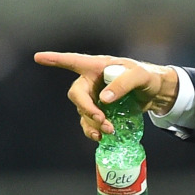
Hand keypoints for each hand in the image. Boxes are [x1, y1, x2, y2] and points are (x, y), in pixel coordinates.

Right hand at [33, 51, 179, 140]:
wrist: (156, 93)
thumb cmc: (147, 77)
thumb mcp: (139, 76)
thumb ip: (123, 84)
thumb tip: (104, 99)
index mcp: (98, 66)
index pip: (73, 61)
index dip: (55, 59)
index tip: (38, 57)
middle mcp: (92, 81)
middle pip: (77, 94)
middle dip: (86, 108)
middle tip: (101, 119)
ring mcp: (95, 97)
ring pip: (83, 111)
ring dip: (92, 122)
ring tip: (109, 130)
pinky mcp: (101, 111)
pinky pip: (89, 122)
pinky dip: (92, 130)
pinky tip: (100, 137)